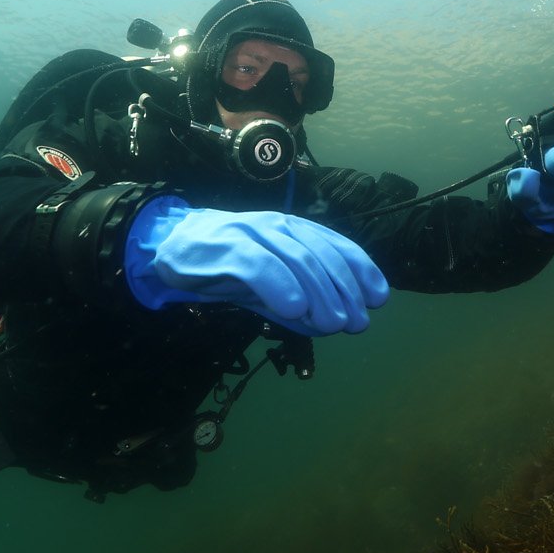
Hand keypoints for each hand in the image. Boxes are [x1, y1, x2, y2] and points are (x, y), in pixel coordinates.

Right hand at [123, 197, 388, 335]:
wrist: (174, 246)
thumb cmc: (230, 265)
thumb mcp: (272, 286)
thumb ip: (302, 304)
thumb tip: (335, 325)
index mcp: (296, 231)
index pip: (337, 245)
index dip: (362, 270)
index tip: (378, 299)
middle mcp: (280, 227)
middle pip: (322, 256)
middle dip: (344, 291)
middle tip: (355, 324)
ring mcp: (254, 233)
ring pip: (296, 259)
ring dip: (320, 294)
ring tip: (333, 324)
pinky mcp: (228, 248)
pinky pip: (258, 265)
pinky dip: (280, 286)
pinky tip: (294, 308)